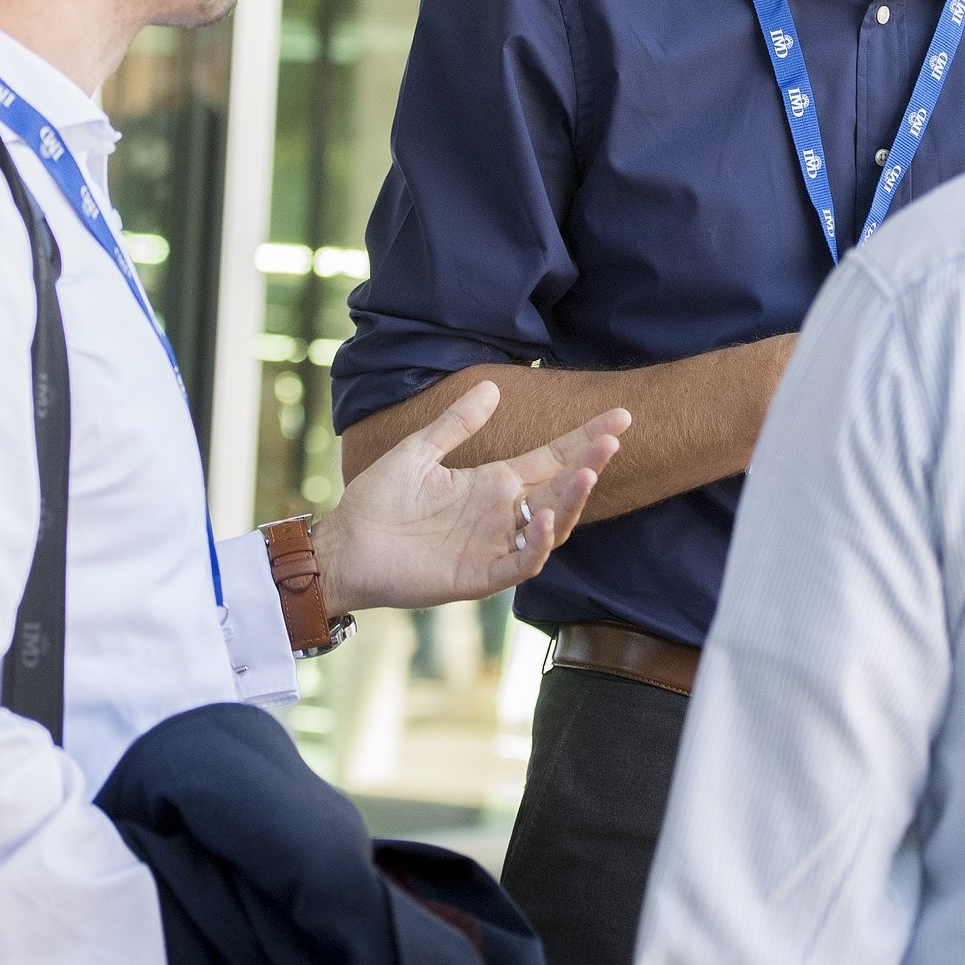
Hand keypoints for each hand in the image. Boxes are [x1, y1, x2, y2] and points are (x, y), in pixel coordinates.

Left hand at [315, 382, 624, 613]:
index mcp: (492, 483)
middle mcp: (501, 515)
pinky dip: (537, 545)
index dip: (585, 438)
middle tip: (613, 440)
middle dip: (589, 465)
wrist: (344, 546)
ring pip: (550, 527)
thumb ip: (457, 423)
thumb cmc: (378, 501)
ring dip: (571, 503)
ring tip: (587, 474)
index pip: (550, 458)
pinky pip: (520, 565)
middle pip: (559, 490)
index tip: (620, 416)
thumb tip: (493, 387)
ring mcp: (494, 547)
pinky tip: (542, 519)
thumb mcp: (419, 451)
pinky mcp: (479, 577)